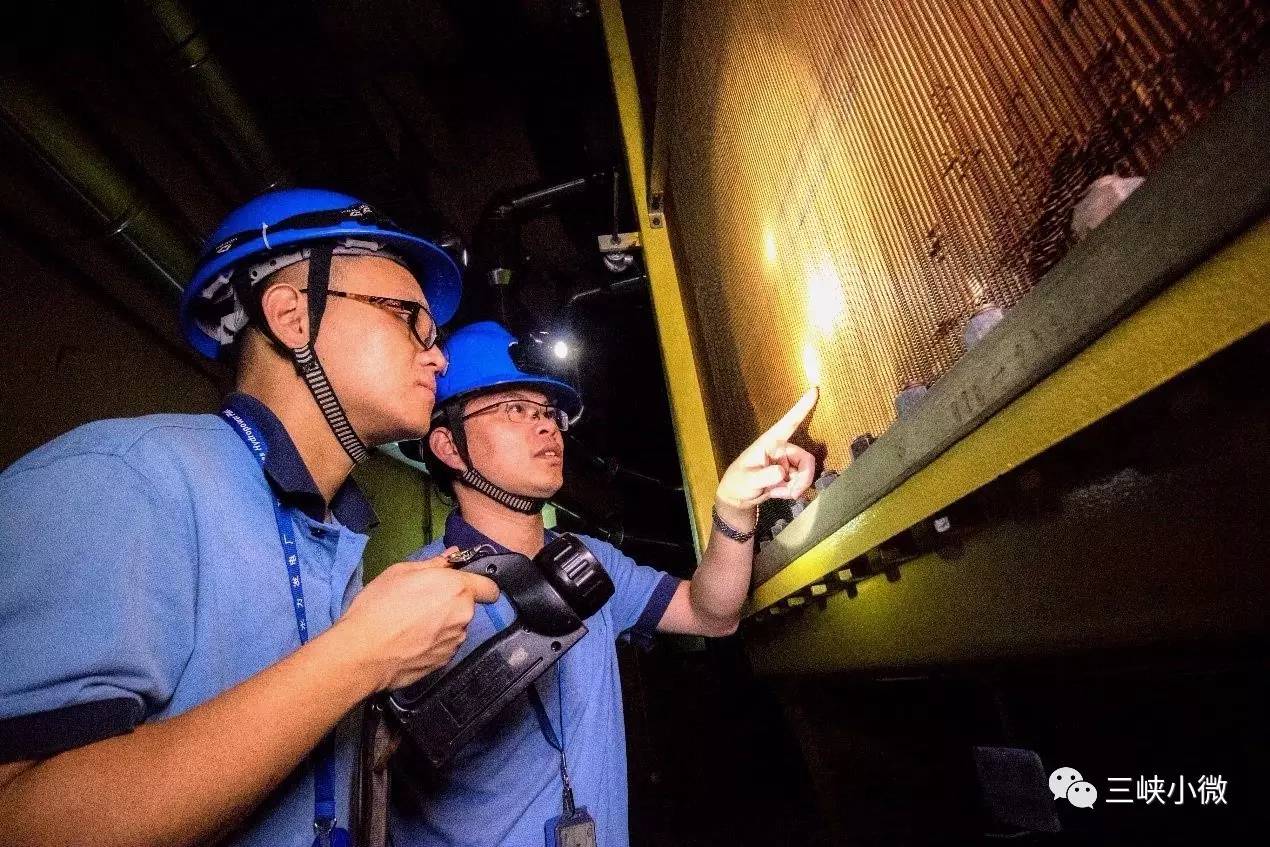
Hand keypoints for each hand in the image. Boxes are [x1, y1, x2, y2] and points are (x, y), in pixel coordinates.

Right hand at [336, 548, 499, 691]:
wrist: (364, 653)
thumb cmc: (379, 605)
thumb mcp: (400, 572)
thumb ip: (433, 564)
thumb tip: (452, 556)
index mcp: (457, 588)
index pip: (489, 587)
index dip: (478, 585)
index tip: (461, 586)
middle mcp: (463, 615)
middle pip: (467, 606)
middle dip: (451, 604)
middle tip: (422, 603)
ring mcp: (455, 642)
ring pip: (456, 627)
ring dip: (443, 624)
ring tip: (412, 626)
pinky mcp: (445, 662)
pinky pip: (445, 646)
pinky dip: (434, 643)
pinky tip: (411, 642)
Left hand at [715, 387, 817, 515]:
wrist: (738, 498)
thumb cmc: (737, 483)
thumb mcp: (748, 480)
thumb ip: (764, 476)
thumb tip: (782, 472)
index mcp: (770, 443)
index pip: (788, 423)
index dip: (802, 407)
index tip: (814, 390)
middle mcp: (781, 449)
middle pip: (806, 459)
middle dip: (804, 478)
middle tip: (794, 493)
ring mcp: (786, 462)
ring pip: (805, 473)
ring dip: (797, 486)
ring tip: (779, 493)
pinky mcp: (789, 474)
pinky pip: (801, 482)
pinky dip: (792, 491)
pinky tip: (778, 493)